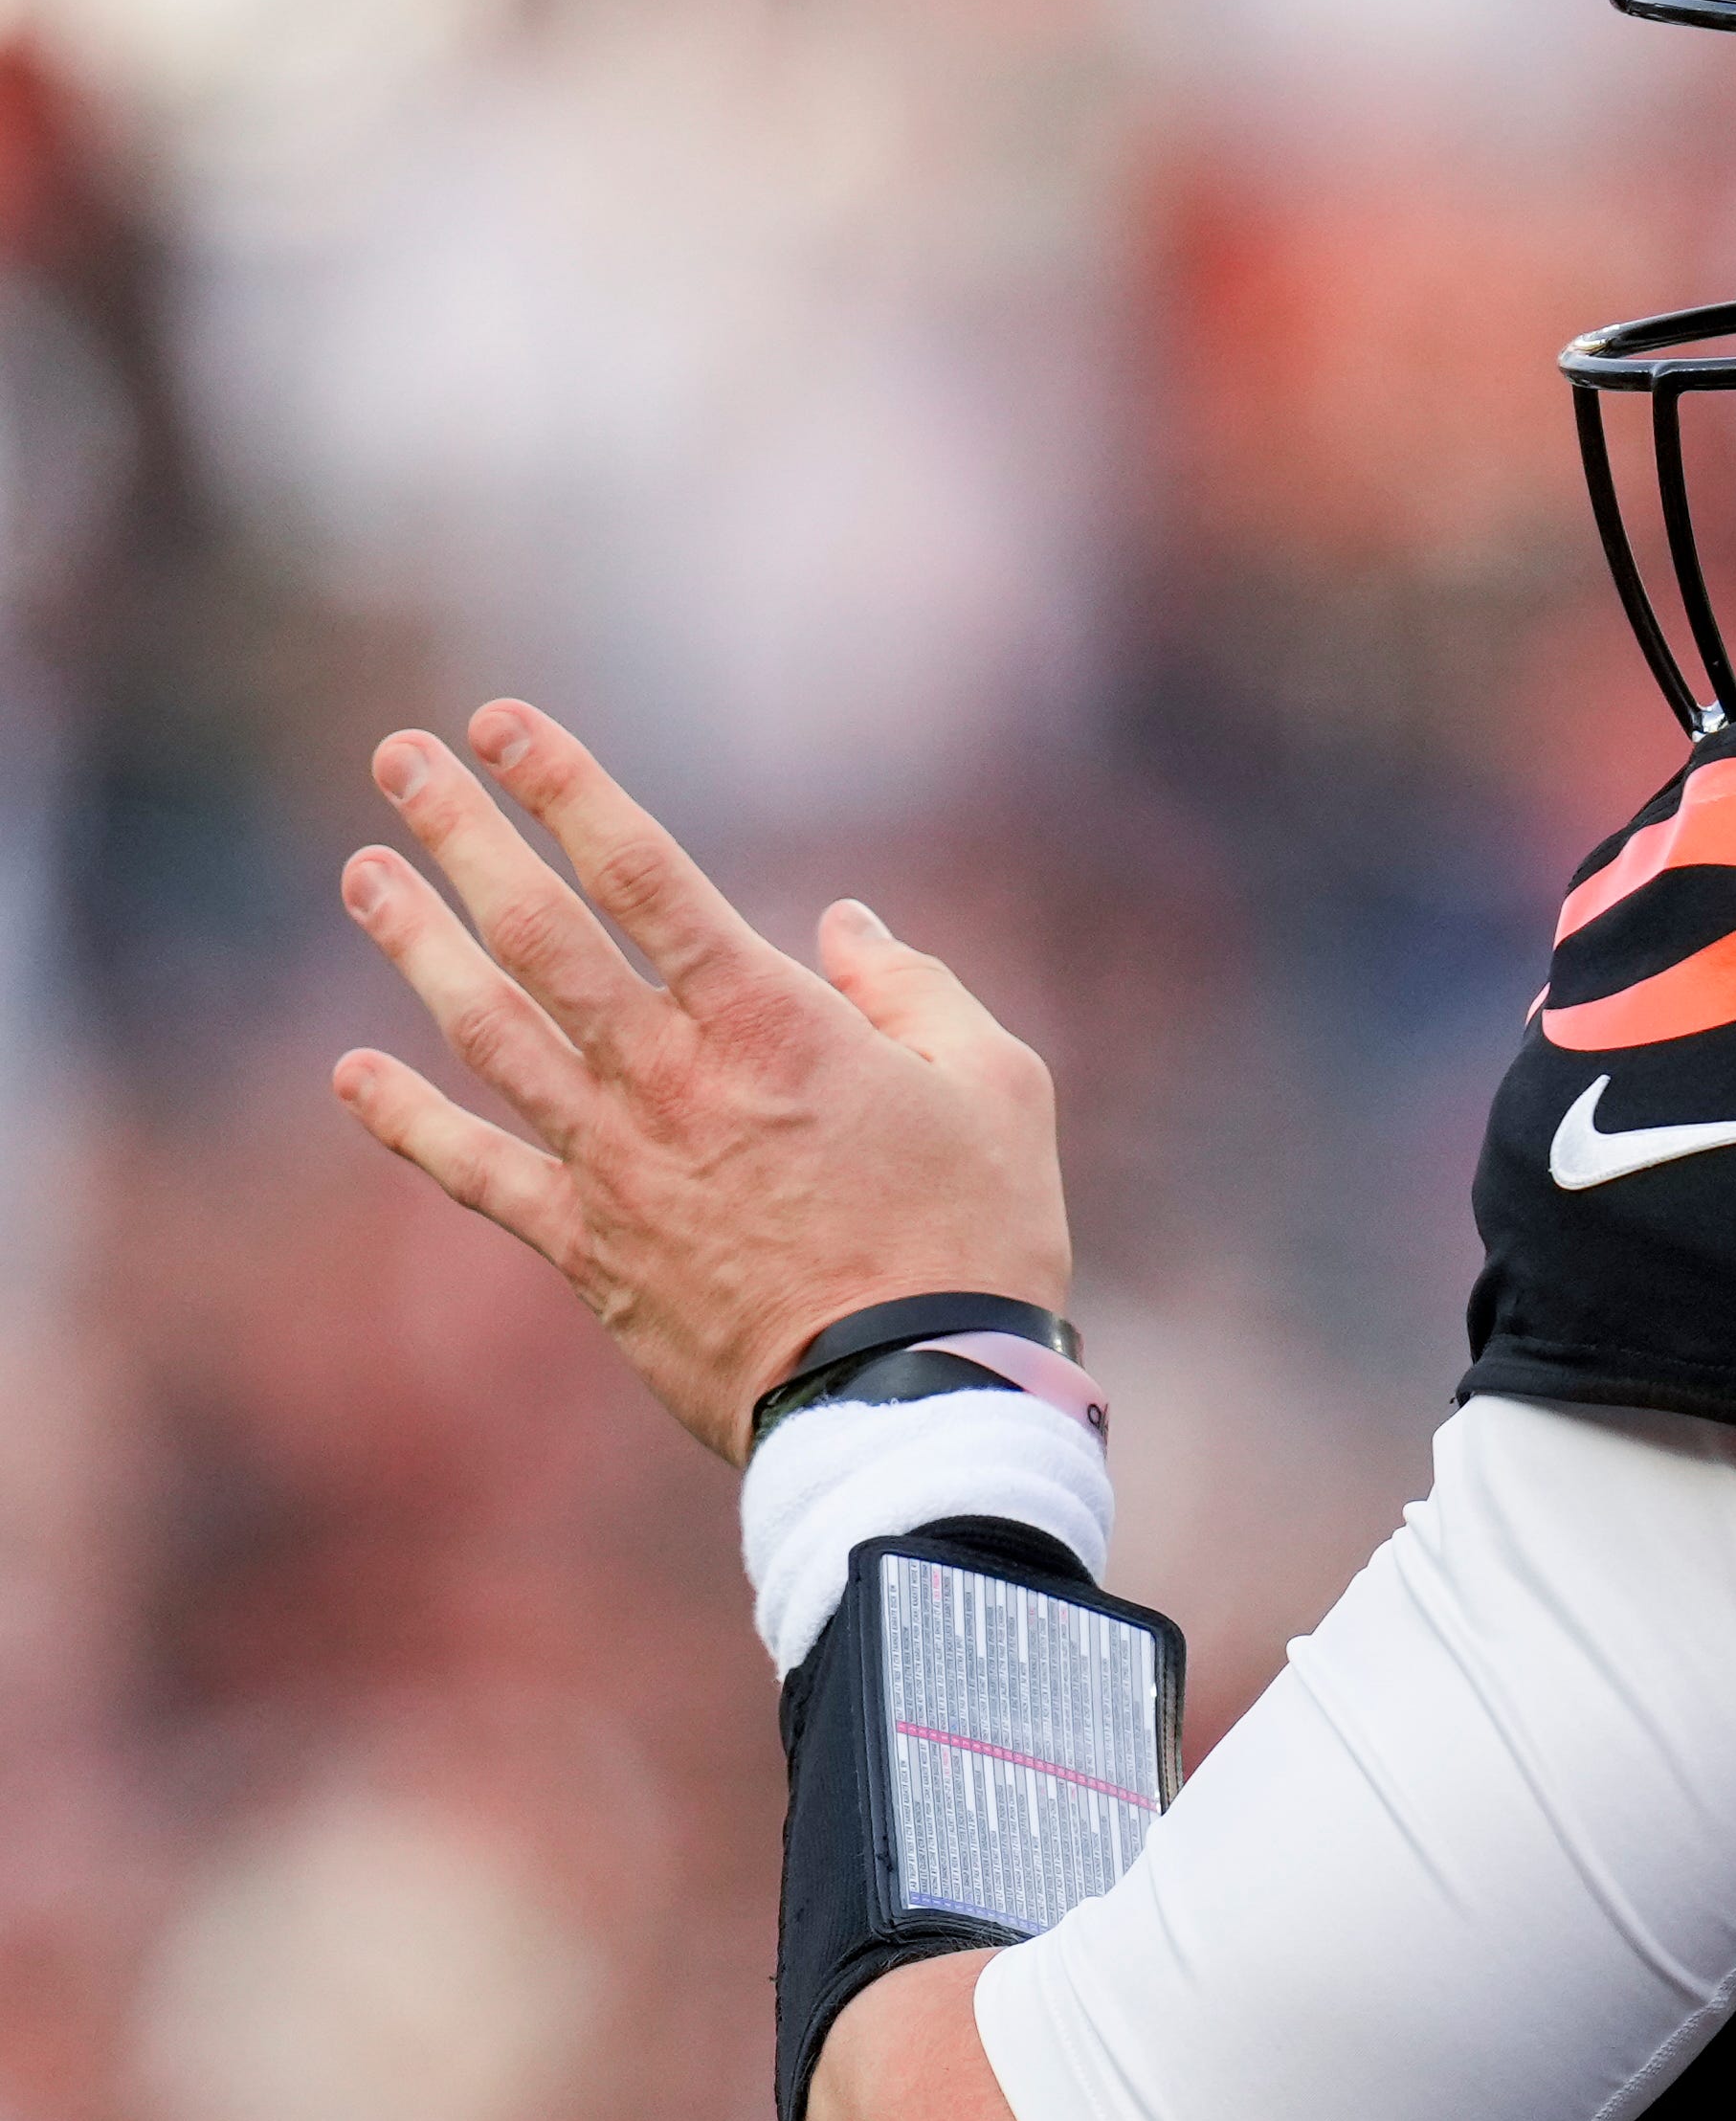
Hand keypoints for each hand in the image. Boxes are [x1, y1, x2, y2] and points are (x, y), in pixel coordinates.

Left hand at [330, 702, 1070, 1461]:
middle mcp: (669, 1079)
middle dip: (462, 834)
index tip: (501, 723)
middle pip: (537, 933)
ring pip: (488, 1034)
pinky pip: (480, 1175)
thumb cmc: (975, 1234)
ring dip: (417, 945)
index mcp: (770, 1021)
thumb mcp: (996, 1083)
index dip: (564, 786)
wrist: (910, 1396)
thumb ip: (914, 989)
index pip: (640, 873)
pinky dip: (411, 1123)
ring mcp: (616, 1166)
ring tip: (362, 873)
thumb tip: (847, 925)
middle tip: (397, 758)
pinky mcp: (593, 1252)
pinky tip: (354, 1072)